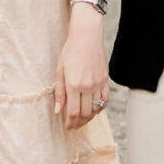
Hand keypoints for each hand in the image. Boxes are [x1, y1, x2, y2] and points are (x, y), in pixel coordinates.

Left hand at [54, 9, 108, 129]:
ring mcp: (98, 84)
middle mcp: (87, 86)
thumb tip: (58, 110)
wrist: (87, 36)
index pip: (73, 112)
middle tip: (73, 126)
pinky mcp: (105, 80)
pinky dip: (100, 108)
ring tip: (82, 119)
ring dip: (89, 118)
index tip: (67, 127)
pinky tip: (94, 110)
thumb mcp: (60, 70)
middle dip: (79, 123)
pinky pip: (105, 100)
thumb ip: (60, 92)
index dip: (70, 123)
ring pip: (96, 109)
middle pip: (85, 114)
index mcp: (74, 84)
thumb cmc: (70, 51)